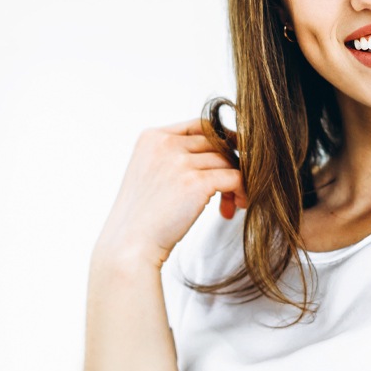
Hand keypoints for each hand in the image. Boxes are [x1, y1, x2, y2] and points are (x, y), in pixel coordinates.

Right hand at [93, 118, 246, 269]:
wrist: (130, 245)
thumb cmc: (140, 217)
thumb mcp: (149, 173)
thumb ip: (173, 156)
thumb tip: (218, 151)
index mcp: (152, 137)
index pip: (200, 125)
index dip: (222, 140)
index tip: (232, 157)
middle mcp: (165, 143)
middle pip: (217, 142)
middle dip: (230, 163)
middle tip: (231, 189)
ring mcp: (179, 161)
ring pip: (227, 161)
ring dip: (235, 182)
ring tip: (231, 203)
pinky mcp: (195, 182)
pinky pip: (234, 177)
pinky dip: (241, 191)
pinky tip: (235, 207)